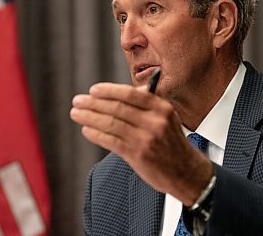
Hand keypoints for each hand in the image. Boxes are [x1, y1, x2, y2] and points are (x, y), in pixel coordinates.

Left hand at [70, 82, 212, 204]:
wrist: (185, 171)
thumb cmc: (172, 143)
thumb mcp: (167, 118)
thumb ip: (146, 104)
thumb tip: (117, 92)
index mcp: (162, 108)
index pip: (130, 94)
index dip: (109, 91)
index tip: (93, 90)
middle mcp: (155, 122)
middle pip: (117, 108)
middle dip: (93, 103)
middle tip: (78, 101)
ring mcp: (146, 139)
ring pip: (111, 124)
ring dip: (89, 117)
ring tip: (76, 113)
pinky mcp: (138, 155)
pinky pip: (111, 141)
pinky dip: (96, 134)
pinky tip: (87, 130)